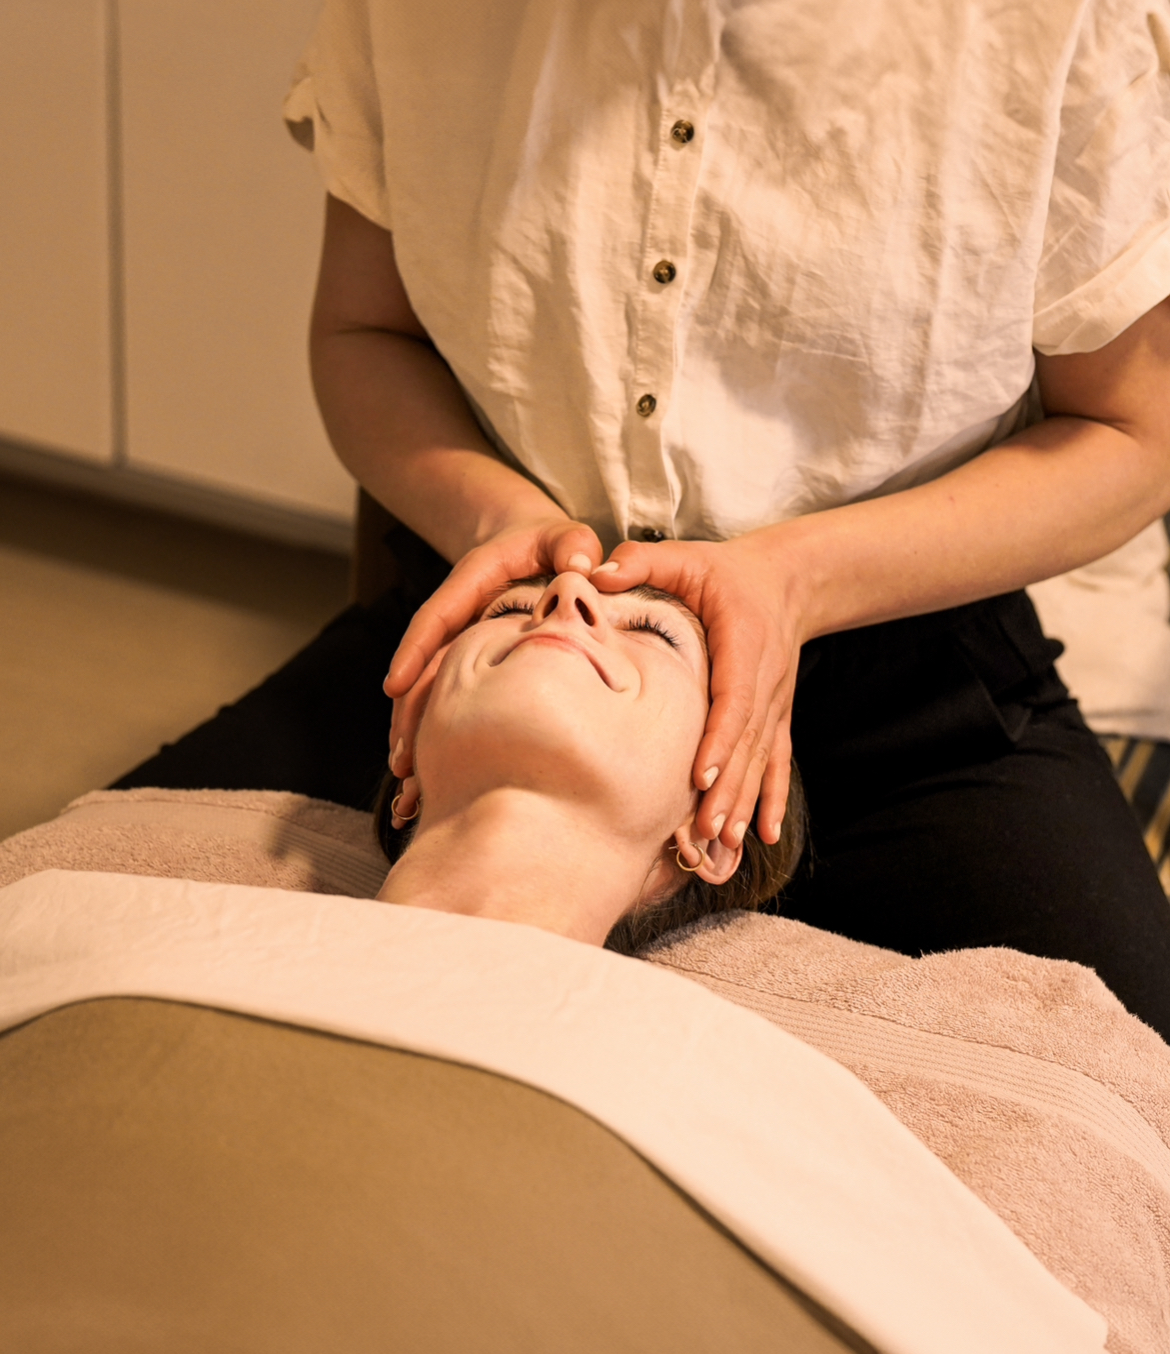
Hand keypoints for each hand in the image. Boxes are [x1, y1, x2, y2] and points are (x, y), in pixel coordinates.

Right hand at [384, 517, 603, 775]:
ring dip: (416, 732)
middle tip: (402, 759)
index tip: (395, 684)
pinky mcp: (469, 662)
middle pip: (424, 665)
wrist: (538, 546)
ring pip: (430, 689)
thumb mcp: (567, 535)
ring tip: (408, 780)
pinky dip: (437, 732)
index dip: (415, 651)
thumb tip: (581, 565)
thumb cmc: (557, 543)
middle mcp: (459, 614)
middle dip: (408, 712)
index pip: (438, 616)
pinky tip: (429, 773)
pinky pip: (449, 698)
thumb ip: (573, 545)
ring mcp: (462, 641)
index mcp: (473, 580)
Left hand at [591, 529, 807, 847]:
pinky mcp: (777, 716)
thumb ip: (642, 560)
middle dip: (726, 789)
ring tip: (724, 844)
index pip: (734, 699)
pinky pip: (776, 762)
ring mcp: (775, 703)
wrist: (788, 581)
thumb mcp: (686, 557)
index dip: (719, 739)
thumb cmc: (725, 572)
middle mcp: (765, 679)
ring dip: (743, 803)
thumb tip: (595, 571)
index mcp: (742, 643)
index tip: (698, 775)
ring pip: (760, 760)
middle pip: (747, 743)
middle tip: (703, 832)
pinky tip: (767, 836)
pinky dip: (772, 799)